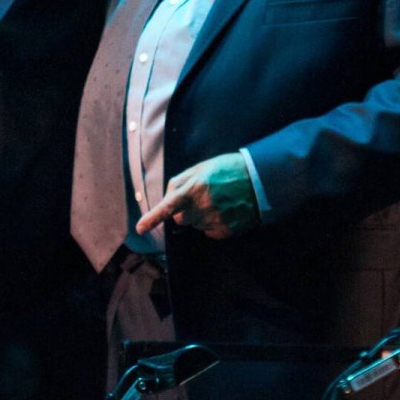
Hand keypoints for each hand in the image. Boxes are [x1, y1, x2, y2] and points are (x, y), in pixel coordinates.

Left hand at [136, 152, 259, 239]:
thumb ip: (181, 181)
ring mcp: (214, 220)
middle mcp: (202, 207)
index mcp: (194, 189)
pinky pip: (209, 232)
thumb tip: (168, 198)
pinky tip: (224, 211)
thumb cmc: (228, 169)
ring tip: (217, 201)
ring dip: (200, 216)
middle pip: (180, 219)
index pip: (168, 206)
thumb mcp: (201, 168)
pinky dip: (212, 224)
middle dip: (185, 211)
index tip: (140, 228)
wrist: (259, 180)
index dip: (152, 218)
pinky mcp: (225, 230)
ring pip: (195, 225)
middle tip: (200, 198)